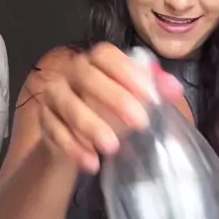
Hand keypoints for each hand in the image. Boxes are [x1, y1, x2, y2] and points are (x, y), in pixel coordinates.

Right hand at [37, 43, 182, 172]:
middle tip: (140, 122)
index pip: (106, 55)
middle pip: (87, 77)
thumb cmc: (110, 115)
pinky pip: (55, 132)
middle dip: (115, 99)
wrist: (78, 142)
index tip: (150, 95)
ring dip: (91, 126)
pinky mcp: (44, 121)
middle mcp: (70, 73)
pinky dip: (74, 148)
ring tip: (112, 148)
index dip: (127, 71)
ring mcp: (53, 96)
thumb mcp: (135, 103)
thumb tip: (175, 89)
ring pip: (68, 106)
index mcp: (95, 62)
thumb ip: (155, 92)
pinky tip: (91, 163)